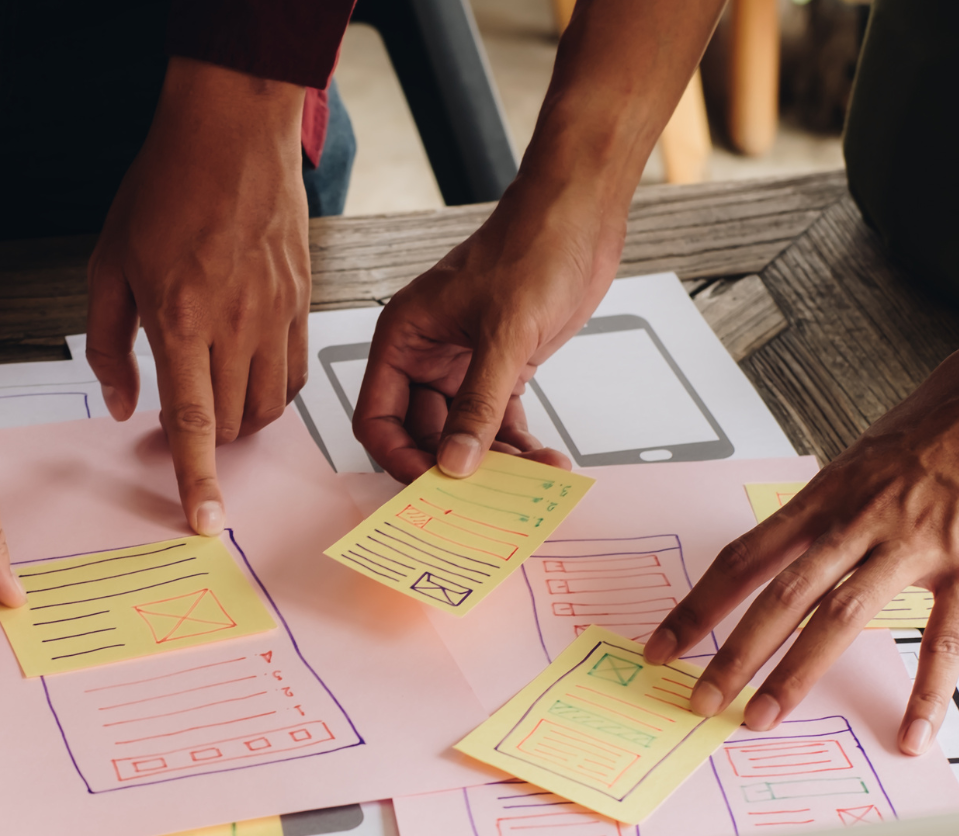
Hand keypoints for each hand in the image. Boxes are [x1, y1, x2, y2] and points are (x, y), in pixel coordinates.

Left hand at [86, 57, 309, 535]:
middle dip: (207, 444)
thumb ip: (110, 345)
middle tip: (181, 425)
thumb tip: (120, 406)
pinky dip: (271, 392)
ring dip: (240, 421)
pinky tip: (247, 375)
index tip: (207, 522)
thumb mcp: (108, 265)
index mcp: (181, 317)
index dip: (197, 480)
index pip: (192, 423)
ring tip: (214, 397)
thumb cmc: (165, 187)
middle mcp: (236, 322)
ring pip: (268, 406)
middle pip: (232, 423)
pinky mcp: (302, 300)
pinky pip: (294, 373)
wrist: (232, 129)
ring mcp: (276, 313)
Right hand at [353, 0, 724, 481]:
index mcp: (403, 339)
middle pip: (422, 436)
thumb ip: (478, 405)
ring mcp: (463, 365)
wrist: (580, 214)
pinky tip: (544, 460)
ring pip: (463, 434)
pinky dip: (518, 446)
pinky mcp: (500, 369)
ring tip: (531, 479)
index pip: (378, 418)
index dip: (400, 458)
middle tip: (487, 497)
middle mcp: (425, 356)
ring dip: (495, 462)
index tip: (434, 487)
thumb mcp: (504, 333)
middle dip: (454, 467)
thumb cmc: (532, 246)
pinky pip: (498, 423)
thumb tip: (456, 465)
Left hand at [643, 283, 958, 752]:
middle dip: (731, 653)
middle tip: (699, 700)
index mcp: (831, 491)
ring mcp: (915, 541)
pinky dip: (928, 692)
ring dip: (796, 673)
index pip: (745, 556)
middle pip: (778, 595)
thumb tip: (815, 533)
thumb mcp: (876, 446)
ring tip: (763, 717)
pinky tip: (911, 730)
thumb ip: (844, 497)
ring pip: (839, 617)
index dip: (699, 604)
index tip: (664, 642)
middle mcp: (861, 517)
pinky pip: (945, 638)